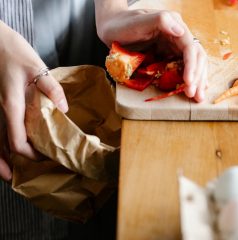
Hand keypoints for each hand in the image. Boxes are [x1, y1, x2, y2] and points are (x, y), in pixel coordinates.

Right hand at [0, 21, 68, 180]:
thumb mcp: (37, 67)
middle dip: (6, 164)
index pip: (16, 140)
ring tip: (6, 172)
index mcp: (11, 106)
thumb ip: (51, 89)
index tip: (44, 156)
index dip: (29, 154)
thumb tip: (63, 110)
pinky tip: (4, 145)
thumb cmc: (13, 51)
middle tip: (14, 178)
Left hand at [95, 8, 207, 101]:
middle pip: (196, 57)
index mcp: (174, 25)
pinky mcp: (167, 56)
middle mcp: (178, 36)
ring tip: (198, 97)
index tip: (188, 82)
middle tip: (194, 95)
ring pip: (192, 64)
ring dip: (197, 80)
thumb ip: (160, 21)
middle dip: (197, 76)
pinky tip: (193, 88)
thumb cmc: (122, 24)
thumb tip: (181, 31)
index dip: (192, 65)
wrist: (111, 29)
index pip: (190, 47)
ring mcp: (173, 47)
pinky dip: (189, 79)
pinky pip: (181, 68)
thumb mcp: (139, 21)